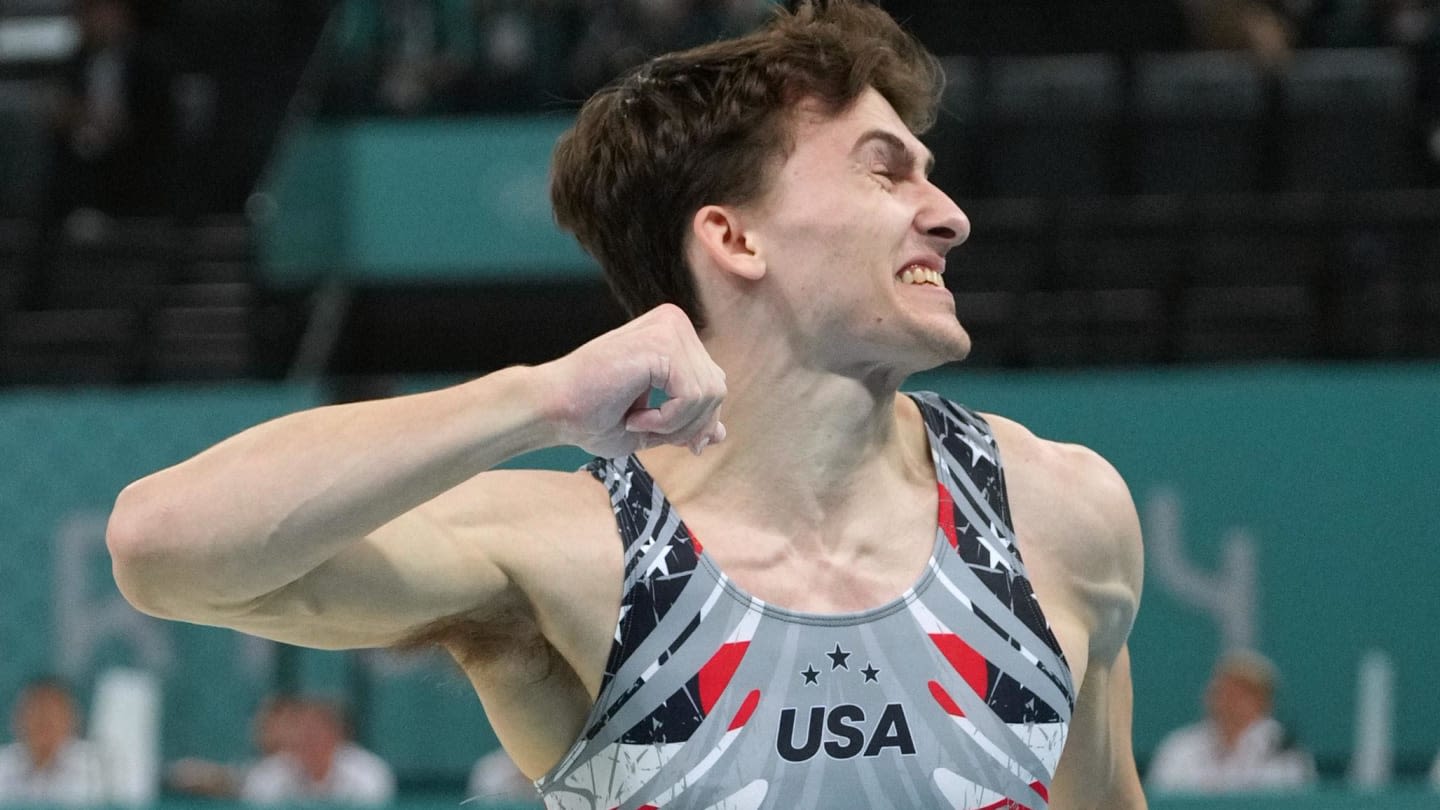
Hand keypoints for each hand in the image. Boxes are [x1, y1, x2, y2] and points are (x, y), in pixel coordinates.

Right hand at [537, 304, 726, 458]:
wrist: (552, 409)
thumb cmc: (591, 416)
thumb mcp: (652, 426)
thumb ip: (686, 423)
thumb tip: (721, 434)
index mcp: (672, 335)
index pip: (713, 383)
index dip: (699, 420)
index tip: (673, 441)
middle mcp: (674, 323)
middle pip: (717, 388)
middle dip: (690, 424)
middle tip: (650, 433)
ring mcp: (669, 327)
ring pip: (708, 394)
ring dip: (675, 424)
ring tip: (636, 422)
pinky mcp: (662, 342)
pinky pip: (691, 395)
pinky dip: (666, 419)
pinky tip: (634, 417)